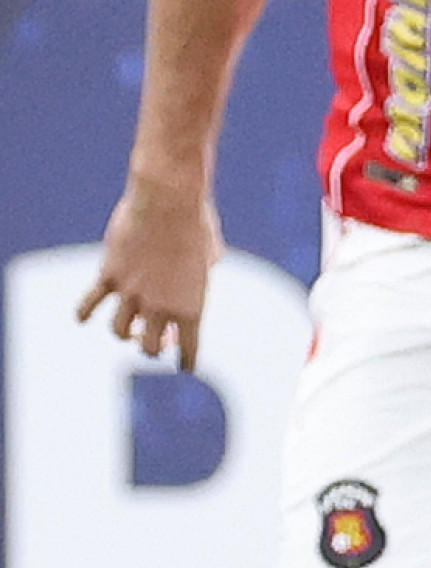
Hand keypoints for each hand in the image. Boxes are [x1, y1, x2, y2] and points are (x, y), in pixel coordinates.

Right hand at [75, 177, 224, 370]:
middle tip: (153, 337)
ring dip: (123, 332)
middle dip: (151, 347)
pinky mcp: (108, 276)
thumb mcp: (210, 255)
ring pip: (118, 331)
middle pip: (149, 348)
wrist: (169, 201)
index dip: (186, 361)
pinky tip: (83, 318)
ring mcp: (132, 294)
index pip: (188, 350)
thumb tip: (198, 273)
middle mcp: (160, 308)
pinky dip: (83, 314)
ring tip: (127, 327)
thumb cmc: (197, 224)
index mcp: (191, 307)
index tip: (185, 366)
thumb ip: (203, 273)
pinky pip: (89, 304)